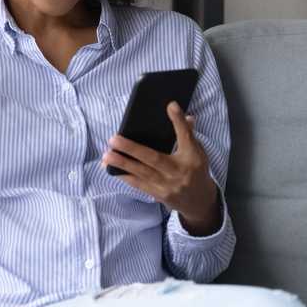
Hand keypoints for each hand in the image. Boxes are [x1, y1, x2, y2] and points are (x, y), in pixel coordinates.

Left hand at [100, 101, 218, 225]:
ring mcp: (168, 186)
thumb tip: (178, 111)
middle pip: (154, 158)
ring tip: (107, 155)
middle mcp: (179, 172)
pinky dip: (125, 176)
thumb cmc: (195, 170)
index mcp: (192, 157)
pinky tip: (112, 169)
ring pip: (142, 173)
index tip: (170, 105)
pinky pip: (140, 185)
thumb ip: (187, 132)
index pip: (186, 136)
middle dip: (132, 149)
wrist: (199, 200)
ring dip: (123, 164)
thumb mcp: (197, 151)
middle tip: (113, 139)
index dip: (178, 122)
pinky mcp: (160, 195)